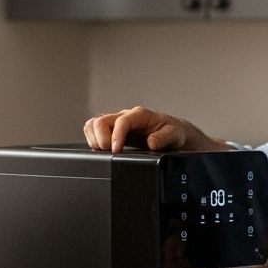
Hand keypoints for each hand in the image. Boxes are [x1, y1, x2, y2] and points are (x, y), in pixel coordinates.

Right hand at [83, 106, 217, 152]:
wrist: (172, 134)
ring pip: (94, 124)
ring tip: (104, 151)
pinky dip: (93, 139)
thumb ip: (164, 138)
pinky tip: (102, 150)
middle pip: (101, 121)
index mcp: (140, 115)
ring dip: (94, 138)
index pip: (121, 121)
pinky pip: (94, 130)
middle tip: (110, 152)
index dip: (116, 136)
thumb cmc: (172, 133)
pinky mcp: (112, 131)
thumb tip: (152, 143)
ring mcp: (117, 123)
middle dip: (102, 139)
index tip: (116, 150)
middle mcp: (126, 116)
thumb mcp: (174, 136)